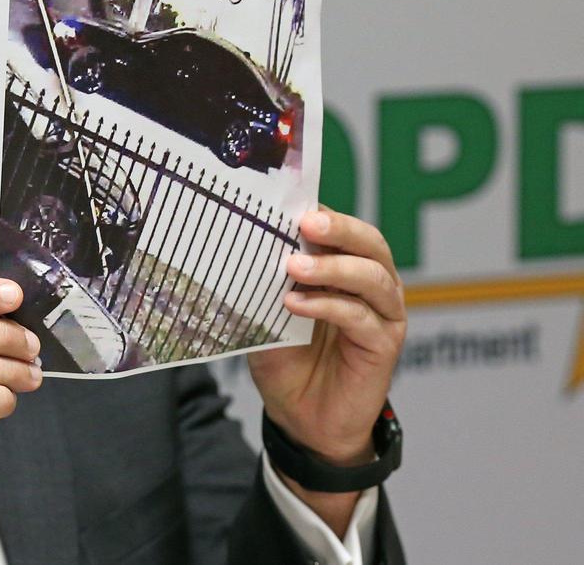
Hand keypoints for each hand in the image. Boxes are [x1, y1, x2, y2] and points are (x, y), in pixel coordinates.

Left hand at [246, 208, 405, 528]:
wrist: (302, 420)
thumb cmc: (287, 362)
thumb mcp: (265, 315)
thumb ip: (263, 284)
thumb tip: (242, 247)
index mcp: (347, 270)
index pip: (343, 230)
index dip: (321, 214)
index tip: (288, 204)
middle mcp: (373, 287)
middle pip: (371, 244)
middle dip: (340, 228)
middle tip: (306, 222)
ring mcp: (383, 316)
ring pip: (372, 277)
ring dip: (332, 267)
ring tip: (293, 266)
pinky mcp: (383, 346)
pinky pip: (361, 317)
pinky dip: (328, 306)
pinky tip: (296, 304)